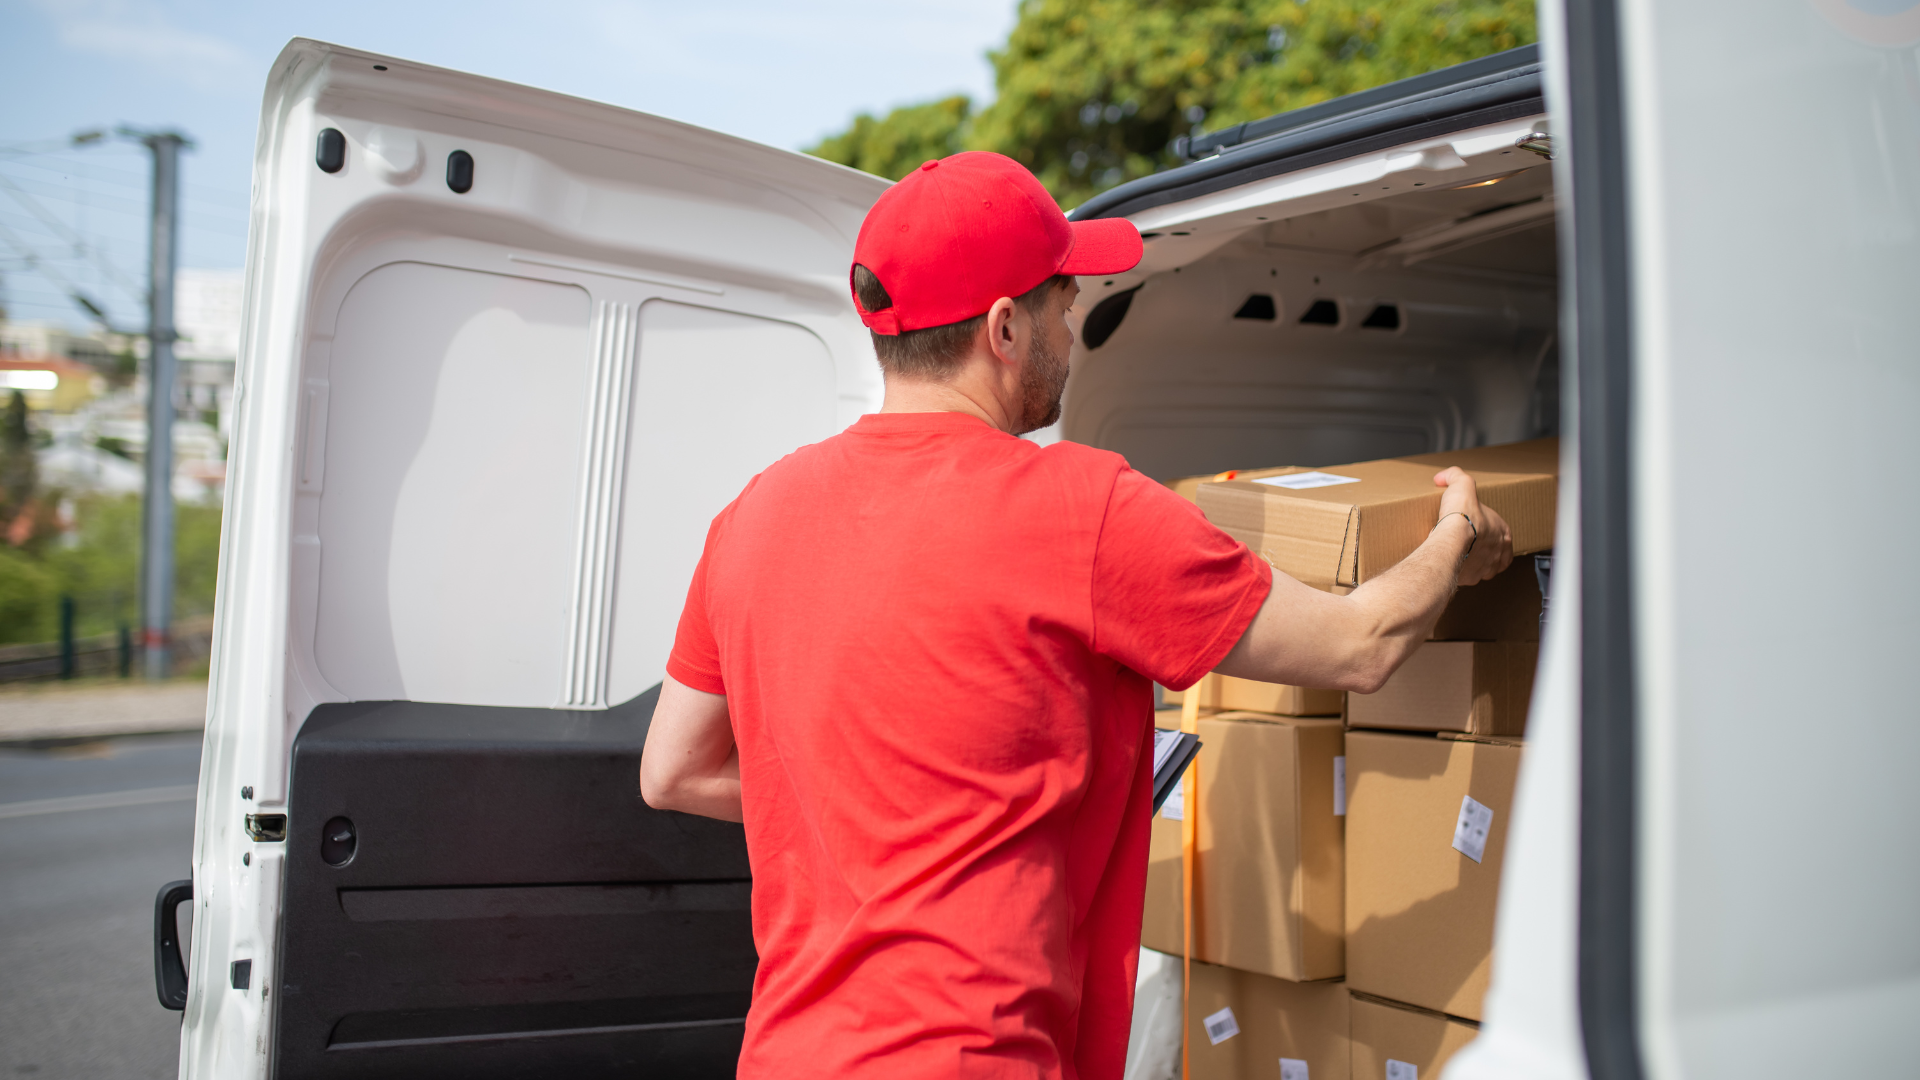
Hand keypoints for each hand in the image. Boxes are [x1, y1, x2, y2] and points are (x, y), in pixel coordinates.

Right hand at [1433, 467, 1513, 584]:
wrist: (1450, 540)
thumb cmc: (1462, 516)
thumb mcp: (1462, 485)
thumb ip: (1455, 476)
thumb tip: (1444, 477)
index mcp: (1503, 532)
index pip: (1502, 534)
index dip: (1489, 530)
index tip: (1476, 527)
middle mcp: (1498, 552)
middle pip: (1494, 552)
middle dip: (1482, 549)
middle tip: (1467, 542)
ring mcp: (1486, 568)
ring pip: (1482, 567)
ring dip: (1473, 562)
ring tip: (1458, 554)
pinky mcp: (1470, 578)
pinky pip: (1467, 577)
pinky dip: (1460, 571)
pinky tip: (1451, 564)